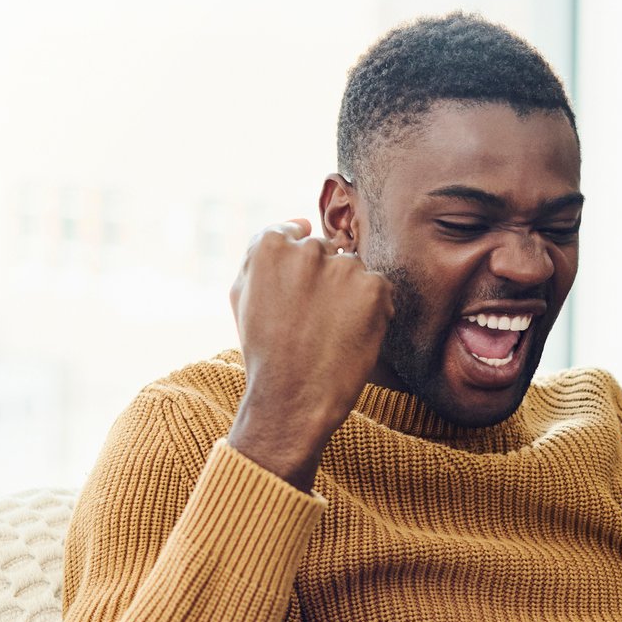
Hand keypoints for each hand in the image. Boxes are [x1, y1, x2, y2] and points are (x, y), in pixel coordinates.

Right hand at [228, 219, 393, 490]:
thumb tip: (299, 222)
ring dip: (349, 294)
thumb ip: (262, 251)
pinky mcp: (373, 288)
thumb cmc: (263, 351)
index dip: (297, 272)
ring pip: (353, 269)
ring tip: (330, 332)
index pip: (293, 235)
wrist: (290, 400)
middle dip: (324, 281)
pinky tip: (350, 336)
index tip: (297, 300)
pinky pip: (379, 288)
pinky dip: (372, 309)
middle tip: (312, 324)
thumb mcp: (242, 296)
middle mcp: (307, 249)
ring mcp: (342, 267)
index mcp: (269, 246)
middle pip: (326, 252)